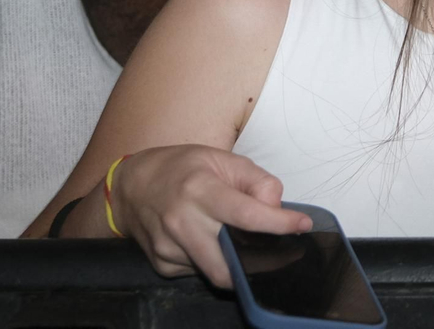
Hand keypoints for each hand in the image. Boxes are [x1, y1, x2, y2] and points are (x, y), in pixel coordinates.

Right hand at [110, 145, 312, 287]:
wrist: (131, 187)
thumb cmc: (182, 168)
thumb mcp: (222, 159)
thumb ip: (257, 180)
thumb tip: (277, 207)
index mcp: (199, 190)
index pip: (246, 214)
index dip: (280, 224)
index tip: (302, 225)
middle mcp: (181, 222)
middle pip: (230, 263)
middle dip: (263, 264)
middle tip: (283, 254)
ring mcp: (169, 248)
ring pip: (217, 273)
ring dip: (240, 265)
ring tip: (248, 246)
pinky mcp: (162, 265)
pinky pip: (200, 272)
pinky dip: (216, 261)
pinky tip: (214, 243)